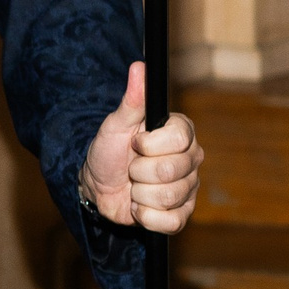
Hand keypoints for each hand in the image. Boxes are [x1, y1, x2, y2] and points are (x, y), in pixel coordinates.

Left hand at [81, 60, 202, 233]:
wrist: (97, 186)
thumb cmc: (108, 151)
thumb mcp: (115, 125)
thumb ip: (131, 100)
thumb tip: (140, 67)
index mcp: (181, 133)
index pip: (178, 139)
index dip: (149, 145)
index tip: (135, 143)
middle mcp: (191, 159)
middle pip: (171, 170)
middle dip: (138, 171)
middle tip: (131, 168)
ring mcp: (188, 188)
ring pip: (168, 196)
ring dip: (139, 194)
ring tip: (133, 186)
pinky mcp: (181, 214)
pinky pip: (170, 221)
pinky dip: (146, 217)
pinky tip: (139, 207)